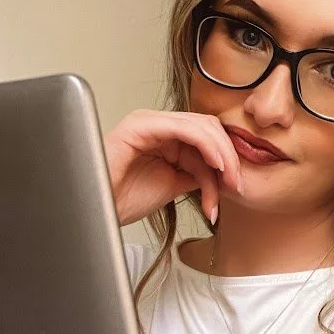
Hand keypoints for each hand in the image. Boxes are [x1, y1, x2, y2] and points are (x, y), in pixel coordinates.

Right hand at [103, 110, 243, 226]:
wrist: (97, 212)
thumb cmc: (124, 200)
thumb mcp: (174, 185)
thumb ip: (198, 174)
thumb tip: (225, 173)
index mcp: (164, 135)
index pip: (207, 136)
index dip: (228, 158)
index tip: (236, 186)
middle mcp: (157, 124)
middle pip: (209, 128)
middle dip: (229, 158)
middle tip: (236, 186)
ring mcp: (149, 121)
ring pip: (202, 127)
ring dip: (222, 156)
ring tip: (226, 184)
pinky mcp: (141, 125)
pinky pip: (185, 128)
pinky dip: (207, 146)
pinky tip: (216, 166)